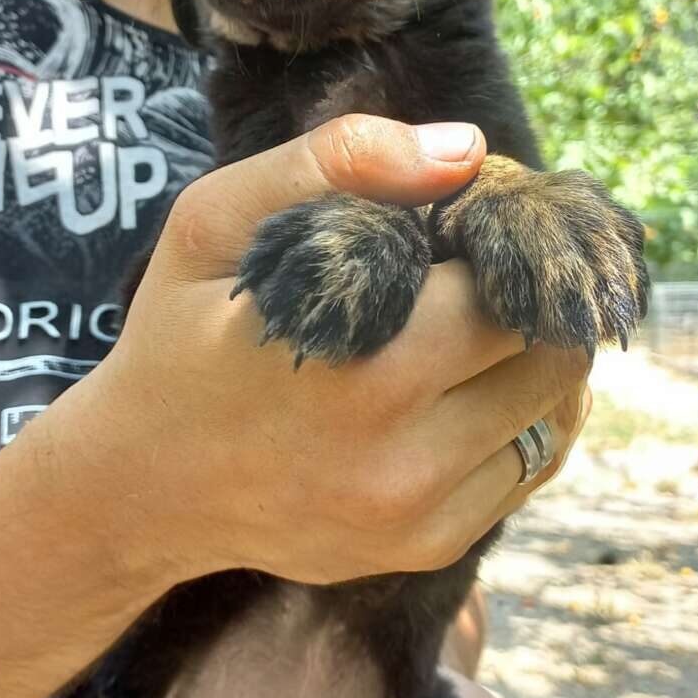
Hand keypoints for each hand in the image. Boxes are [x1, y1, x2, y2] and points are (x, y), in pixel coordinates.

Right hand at [71, 115, 590, 596]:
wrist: (141, 486)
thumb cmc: (179, 337)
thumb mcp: (214, 222)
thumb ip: (335, 163)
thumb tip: (467, 151)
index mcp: (360, 363)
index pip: (506, 282)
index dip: (499, 240)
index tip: (461, 229)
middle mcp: (402, 455)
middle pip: (548, 349)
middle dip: (527, 296)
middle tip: (473, 272)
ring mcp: (419, 513)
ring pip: (556, 408)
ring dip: (533, 353)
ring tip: (473, 323)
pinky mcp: (425, 546)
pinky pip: (530, 466)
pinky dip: (520, 414)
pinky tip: (468, 385)